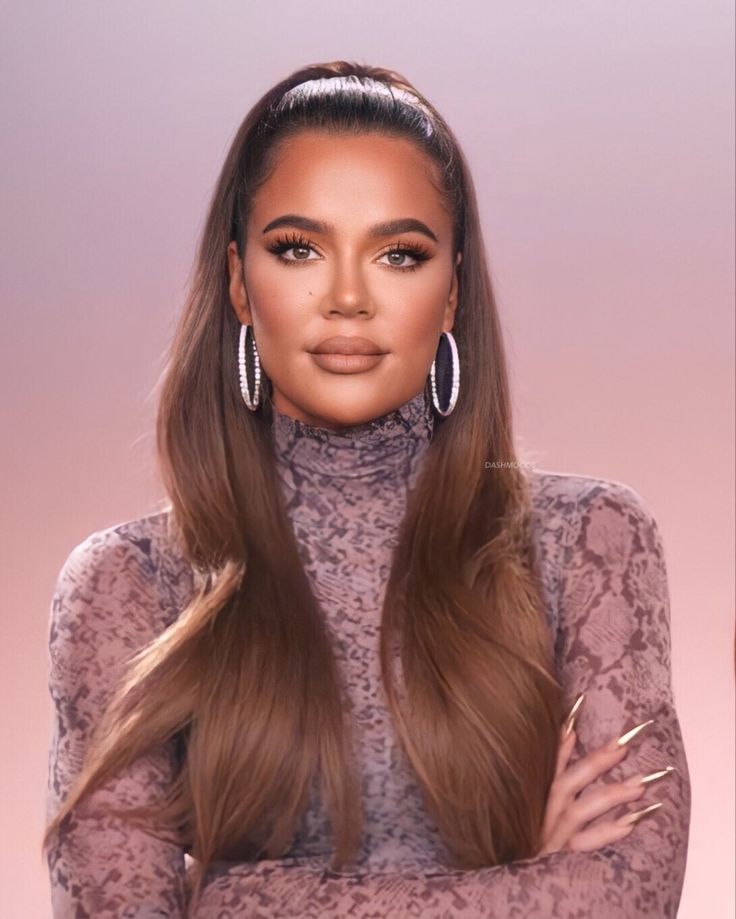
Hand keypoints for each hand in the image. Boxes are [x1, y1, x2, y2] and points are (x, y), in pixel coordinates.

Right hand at [536, 723, 662, 855]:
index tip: (580, 712)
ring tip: (640, 785)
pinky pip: (587, 844)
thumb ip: (554, 765)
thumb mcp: (538, 798)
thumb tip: (569, 728)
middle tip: (624, 745)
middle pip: (568, 782)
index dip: (563, 738)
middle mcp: (544, 813)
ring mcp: (553, 836)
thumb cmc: (535, 834)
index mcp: (537, 796)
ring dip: (611, 795)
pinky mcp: (563, 858)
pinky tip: (631, 822)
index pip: (550, 762)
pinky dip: (609, 832)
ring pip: (581, 810)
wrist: (518, 880)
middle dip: (597, 762)